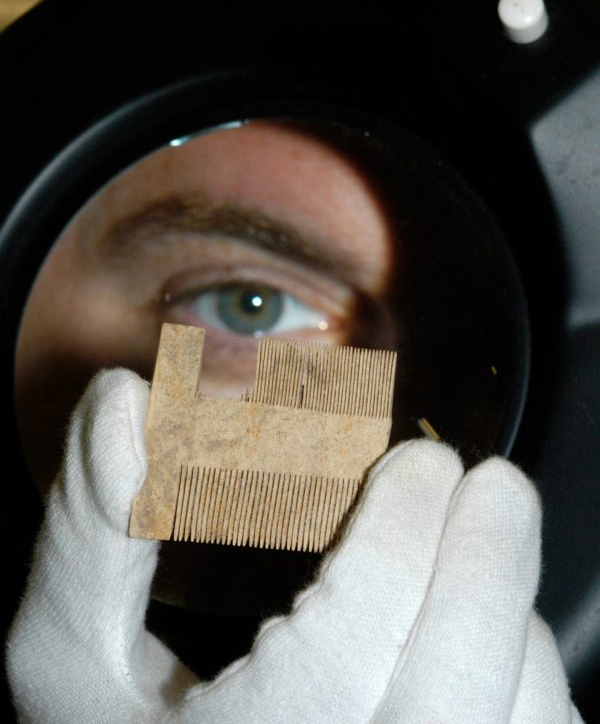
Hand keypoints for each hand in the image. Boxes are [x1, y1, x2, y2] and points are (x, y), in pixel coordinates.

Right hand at [6, 369, 582, 722]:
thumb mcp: (70, 660)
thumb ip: (92, 529)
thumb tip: (121, 400)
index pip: (344, 650)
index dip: (398, 534)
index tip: (421, 461)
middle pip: (458, 693)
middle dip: (488, 563)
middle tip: (493, 481)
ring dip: (508, 618)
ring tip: (479, 551)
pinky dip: (524, 683)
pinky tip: (485, 637)